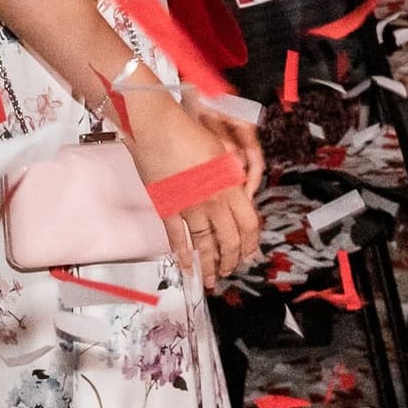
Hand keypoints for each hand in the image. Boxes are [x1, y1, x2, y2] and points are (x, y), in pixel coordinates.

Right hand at [121, 85, 260, 284]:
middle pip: (228, 240)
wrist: (156, 128)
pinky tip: (186, 266)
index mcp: (229, 187)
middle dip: (231, 260)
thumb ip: (233, 176)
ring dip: (209, 265)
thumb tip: (242, 194)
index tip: (250, 253)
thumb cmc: (188, 132)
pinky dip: (183, 255)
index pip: (249, 224)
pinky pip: (177, 238)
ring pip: (204, 245)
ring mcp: (188, 207)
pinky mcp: (167, 208)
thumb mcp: (223, 150)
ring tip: (210, 280)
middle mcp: (212, 201)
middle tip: (230, 271)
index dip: (251, 243)